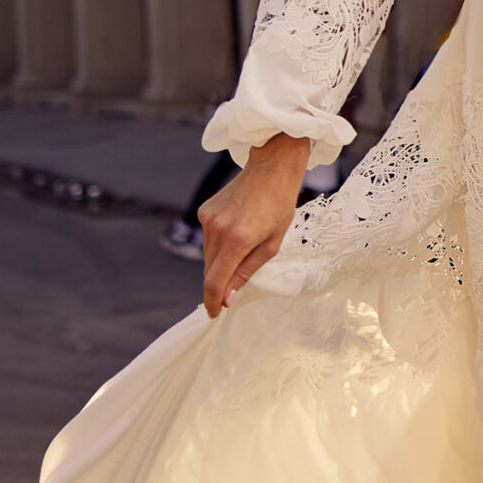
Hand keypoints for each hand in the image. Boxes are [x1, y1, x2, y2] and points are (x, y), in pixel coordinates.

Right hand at [199, 135, 308, 317]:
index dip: (212, 302)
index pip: (214, 281)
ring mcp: (207, 219)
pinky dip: (218, 243)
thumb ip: (246, 272)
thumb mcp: (271, 244)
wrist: (271, 168)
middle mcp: (217, 230)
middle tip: (236, 283)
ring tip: (244, 245)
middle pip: (210, 270)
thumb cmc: (279, 206)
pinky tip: (236, 229)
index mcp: (237, 240)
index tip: (214, 313)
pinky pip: (208, 238)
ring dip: (220, 261)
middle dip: (220, 282)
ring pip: (207, 255)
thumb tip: (227, 298)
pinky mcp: (204, 210)